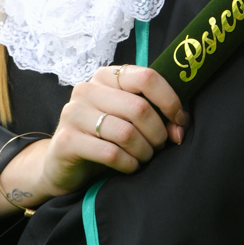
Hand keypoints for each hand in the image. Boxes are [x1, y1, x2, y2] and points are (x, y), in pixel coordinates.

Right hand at [0, 63, 189, 218]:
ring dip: (144, 151)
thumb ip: (156, 115)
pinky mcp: (66, 140)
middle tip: (159, 147)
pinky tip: (130, 167)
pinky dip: (128, 164)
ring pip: (126, 132)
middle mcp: (87, 89)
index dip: (170, 101)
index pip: (147, 77)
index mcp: (106, 77)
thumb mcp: (129, 120)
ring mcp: (73, 113)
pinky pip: (111, 153)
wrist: (62, 165)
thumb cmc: (103, 139)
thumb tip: (182, 126)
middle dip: (158, 133)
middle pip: (139, 108)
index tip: (179, 122)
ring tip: (144, 158)